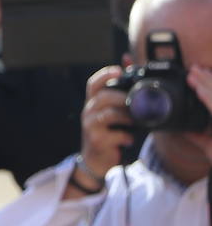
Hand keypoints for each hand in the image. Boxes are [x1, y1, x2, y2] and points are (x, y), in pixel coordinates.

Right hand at [77, 65, 132, 180]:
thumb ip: (119, 94)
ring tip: (137, 120)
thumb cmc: (108, 133)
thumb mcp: (110, 114)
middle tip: (137, 101)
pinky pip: (115, 134)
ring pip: (109, 114)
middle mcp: (89, 113)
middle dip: (122, 97)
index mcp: (93, 104)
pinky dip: (126, 136)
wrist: (96, 160)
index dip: (104, 75)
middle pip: (103, 96)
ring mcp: (91, 127)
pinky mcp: (97, 140)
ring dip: (127, 116)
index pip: (93, 84)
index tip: (119, 70)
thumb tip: (128, 65)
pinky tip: (129, 139)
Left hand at [185, 65, 211, 159]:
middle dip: (208, 79)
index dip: (209, 84)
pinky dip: (207, 98)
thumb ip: (199, 137)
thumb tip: (185, 131)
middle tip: (194, 68)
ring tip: (193, 74)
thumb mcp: (209, 147)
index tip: (197, 75)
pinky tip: (198, 91)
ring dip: (206, 84)